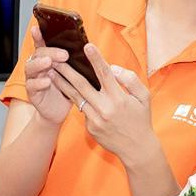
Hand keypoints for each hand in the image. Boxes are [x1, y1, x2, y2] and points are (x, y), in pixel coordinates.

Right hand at [24, 22, 72, 125]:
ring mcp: (33, 79)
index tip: (37, 27)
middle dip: (50, 52)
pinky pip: (32, 85)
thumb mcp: (74, 73)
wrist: (60, 112)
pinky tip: (47, 81)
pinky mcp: (32, 93)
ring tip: (49, 62)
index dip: (38, 36)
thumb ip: (76, 61)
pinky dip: (39, 82)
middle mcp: (38, 66)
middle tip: (63, 54)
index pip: (42, 44)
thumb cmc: (69, 90)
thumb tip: (89, 48)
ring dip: (40, 63)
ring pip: (31, 67)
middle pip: (38, 53)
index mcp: (47, 59)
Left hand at [51, 43, 155, 165]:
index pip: (105, 74)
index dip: (95, 59)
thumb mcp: (144, 97)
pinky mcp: (90, 127)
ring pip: (75, 97)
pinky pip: (83, 109)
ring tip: (51, 71)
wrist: (137, 149)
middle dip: (67, 70)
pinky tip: (67, 89)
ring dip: (62, 83)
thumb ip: (130, 79)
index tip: (87, 46)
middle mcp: (105, 108)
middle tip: (55, 58)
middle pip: (81, 84)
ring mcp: (95, 119)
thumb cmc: (141, 119)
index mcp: (119, 98)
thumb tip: (112, 68)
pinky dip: (76, 98)